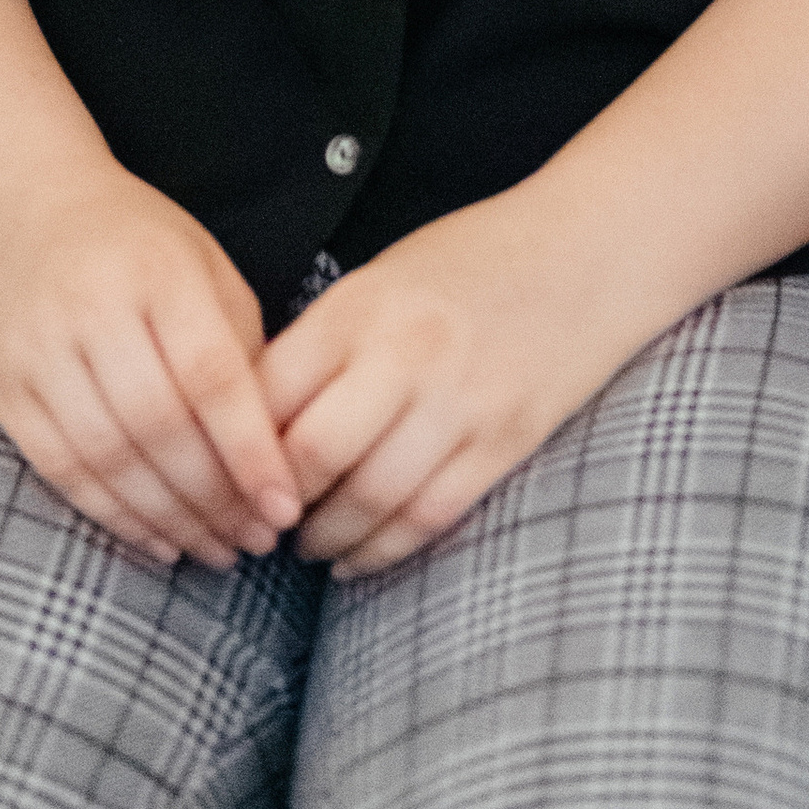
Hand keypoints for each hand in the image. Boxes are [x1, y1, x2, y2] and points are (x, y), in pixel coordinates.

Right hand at [0, 161, 304, 571]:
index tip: (285, 506)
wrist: (15, 207)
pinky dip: (115, 516)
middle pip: (159, 426)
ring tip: (217, 550)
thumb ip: (239, 343)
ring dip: (170, 519)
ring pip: (110, 458)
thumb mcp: (201, 264)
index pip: (209, 375)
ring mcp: (39, 352)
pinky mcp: (5, 391)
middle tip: (257, 541)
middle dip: (215, 498)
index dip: (250, 449)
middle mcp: (91, 309)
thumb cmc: (132, 243)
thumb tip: (277, 446)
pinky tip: (159, 540)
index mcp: (156, 271)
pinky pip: (64, 472)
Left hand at [260, 189, 640, 577]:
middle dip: (274, 504)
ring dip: (325, 537)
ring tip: (305, 546)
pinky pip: (427, 516)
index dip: (235, 447)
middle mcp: (403, 355)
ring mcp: (457, 403)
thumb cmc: (474, 259)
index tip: (220, 474)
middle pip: (310, 456)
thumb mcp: (382, 277)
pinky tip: (356, 558)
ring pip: (368, 499)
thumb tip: (259, 420)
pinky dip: (383, 550)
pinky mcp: (502, 443)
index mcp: (360, 306)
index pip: (269, 393)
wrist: (588, 250)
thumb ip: (326, 342)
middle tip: (256, 524)